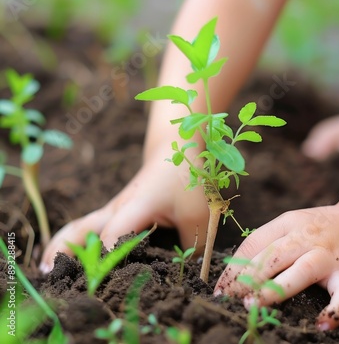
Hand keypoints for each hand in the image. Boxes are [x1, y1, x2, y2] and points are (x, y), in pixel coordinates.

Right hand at [40, 149, 207, 272]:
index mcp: (134, 208)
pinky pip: (89, 227)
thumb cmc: (185, 179)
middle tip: (49, 275)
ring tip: (47, 270)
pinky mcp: (116, 211)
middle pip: (79, 230)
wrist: (175, 149)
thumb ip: (192, 245)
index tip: (97, 282)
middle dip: (62, 252)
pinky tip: (74, 258)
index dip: (103, 260)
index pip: (110, 237)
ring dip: (62, 246)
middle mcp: (116, 209)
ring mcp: (113, 209)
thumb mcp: (197, 213)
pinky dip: (76, 241)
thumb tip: (186, 272)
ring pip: (79, 227)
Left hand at [214, 205, 338, 330]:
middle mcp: (307, 238)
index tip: (220, 288)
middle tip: (229, 298)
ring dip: (276, 289)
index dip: (235, 266)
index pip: (255, 242)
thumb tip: (233, 272)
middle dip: (248, 278)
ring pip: (301, 271)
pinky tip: (321, 325)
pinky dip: (335, 310)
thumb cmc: (316, 228)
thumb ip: (267, 241)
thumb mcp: (291, 223)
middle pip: (273, 256)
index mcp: (289, 223)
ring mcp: (328, 256)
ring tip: (253, 305)